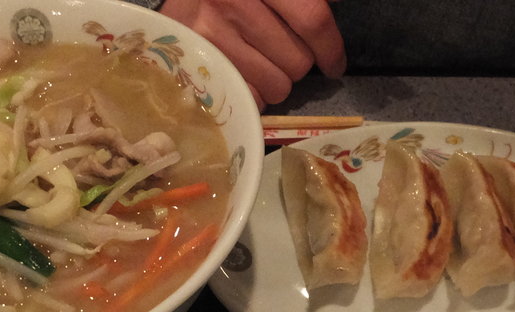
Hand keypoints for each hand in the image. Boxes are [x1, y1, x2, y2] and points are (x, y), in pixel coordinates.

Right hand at [160, 0, 345, 108]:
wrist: (179, 0)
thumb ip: (303, 0)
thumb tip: (334, 9)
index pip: (313, 19)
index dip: (331, 48)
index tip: (335, 65)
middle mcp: (235, 3)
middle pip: (299, 62)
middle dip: (299, 64)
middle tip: (283, 55)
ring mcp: (215, 37)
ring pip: (277, 86)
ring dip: (277, 82)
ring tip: (259, 63)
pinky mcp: (202, 66)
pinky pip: (251, 99)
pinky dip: (253, 94)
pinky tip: (242, 74)